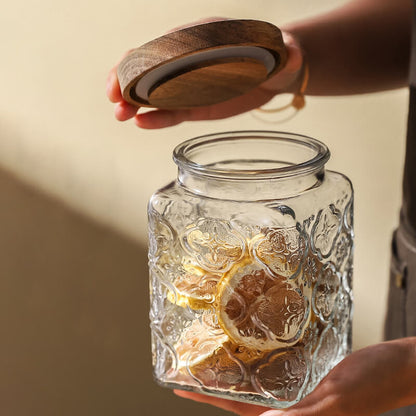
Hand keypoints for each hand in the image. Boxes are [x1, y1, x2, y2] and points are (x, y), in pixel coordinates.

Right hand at [106, 21, 302, 128]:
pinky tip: (141, 124)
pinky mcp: (195, 106)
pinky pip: (172, 112)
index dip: (143, 57)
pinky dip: (156, 118)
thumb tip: (292, 53)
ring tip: (120, 115)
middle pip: (150, 68)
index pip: (165, 45)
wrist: (276, 74)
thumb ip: (285, 52)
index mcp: (202, 39)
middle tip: (113, 98)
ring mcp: (189, 85)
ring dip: (134, 103)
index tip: (125, 69)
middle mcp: (189, 61)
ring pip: (155, 93)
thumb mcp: (283, 52)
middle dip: (127, 80)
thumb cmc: (277, 57)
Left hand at [174, 338, 415, 415]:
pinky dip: (260, 365)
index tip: (181, 386)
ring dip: (236, 375)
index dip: (210, 399)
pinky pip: (278, 375)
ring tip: (212, 358)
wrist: (398, 366)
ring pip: (260, 388)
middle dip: (216, 388)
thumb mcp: (339, 401)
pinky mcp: (310, 381)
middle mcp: (295, 410)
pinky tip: (251, 351)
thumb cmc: (375, 383)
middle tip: (190, 369)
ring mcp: (302, 395)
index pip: (243, 413)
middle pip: (246, 402)